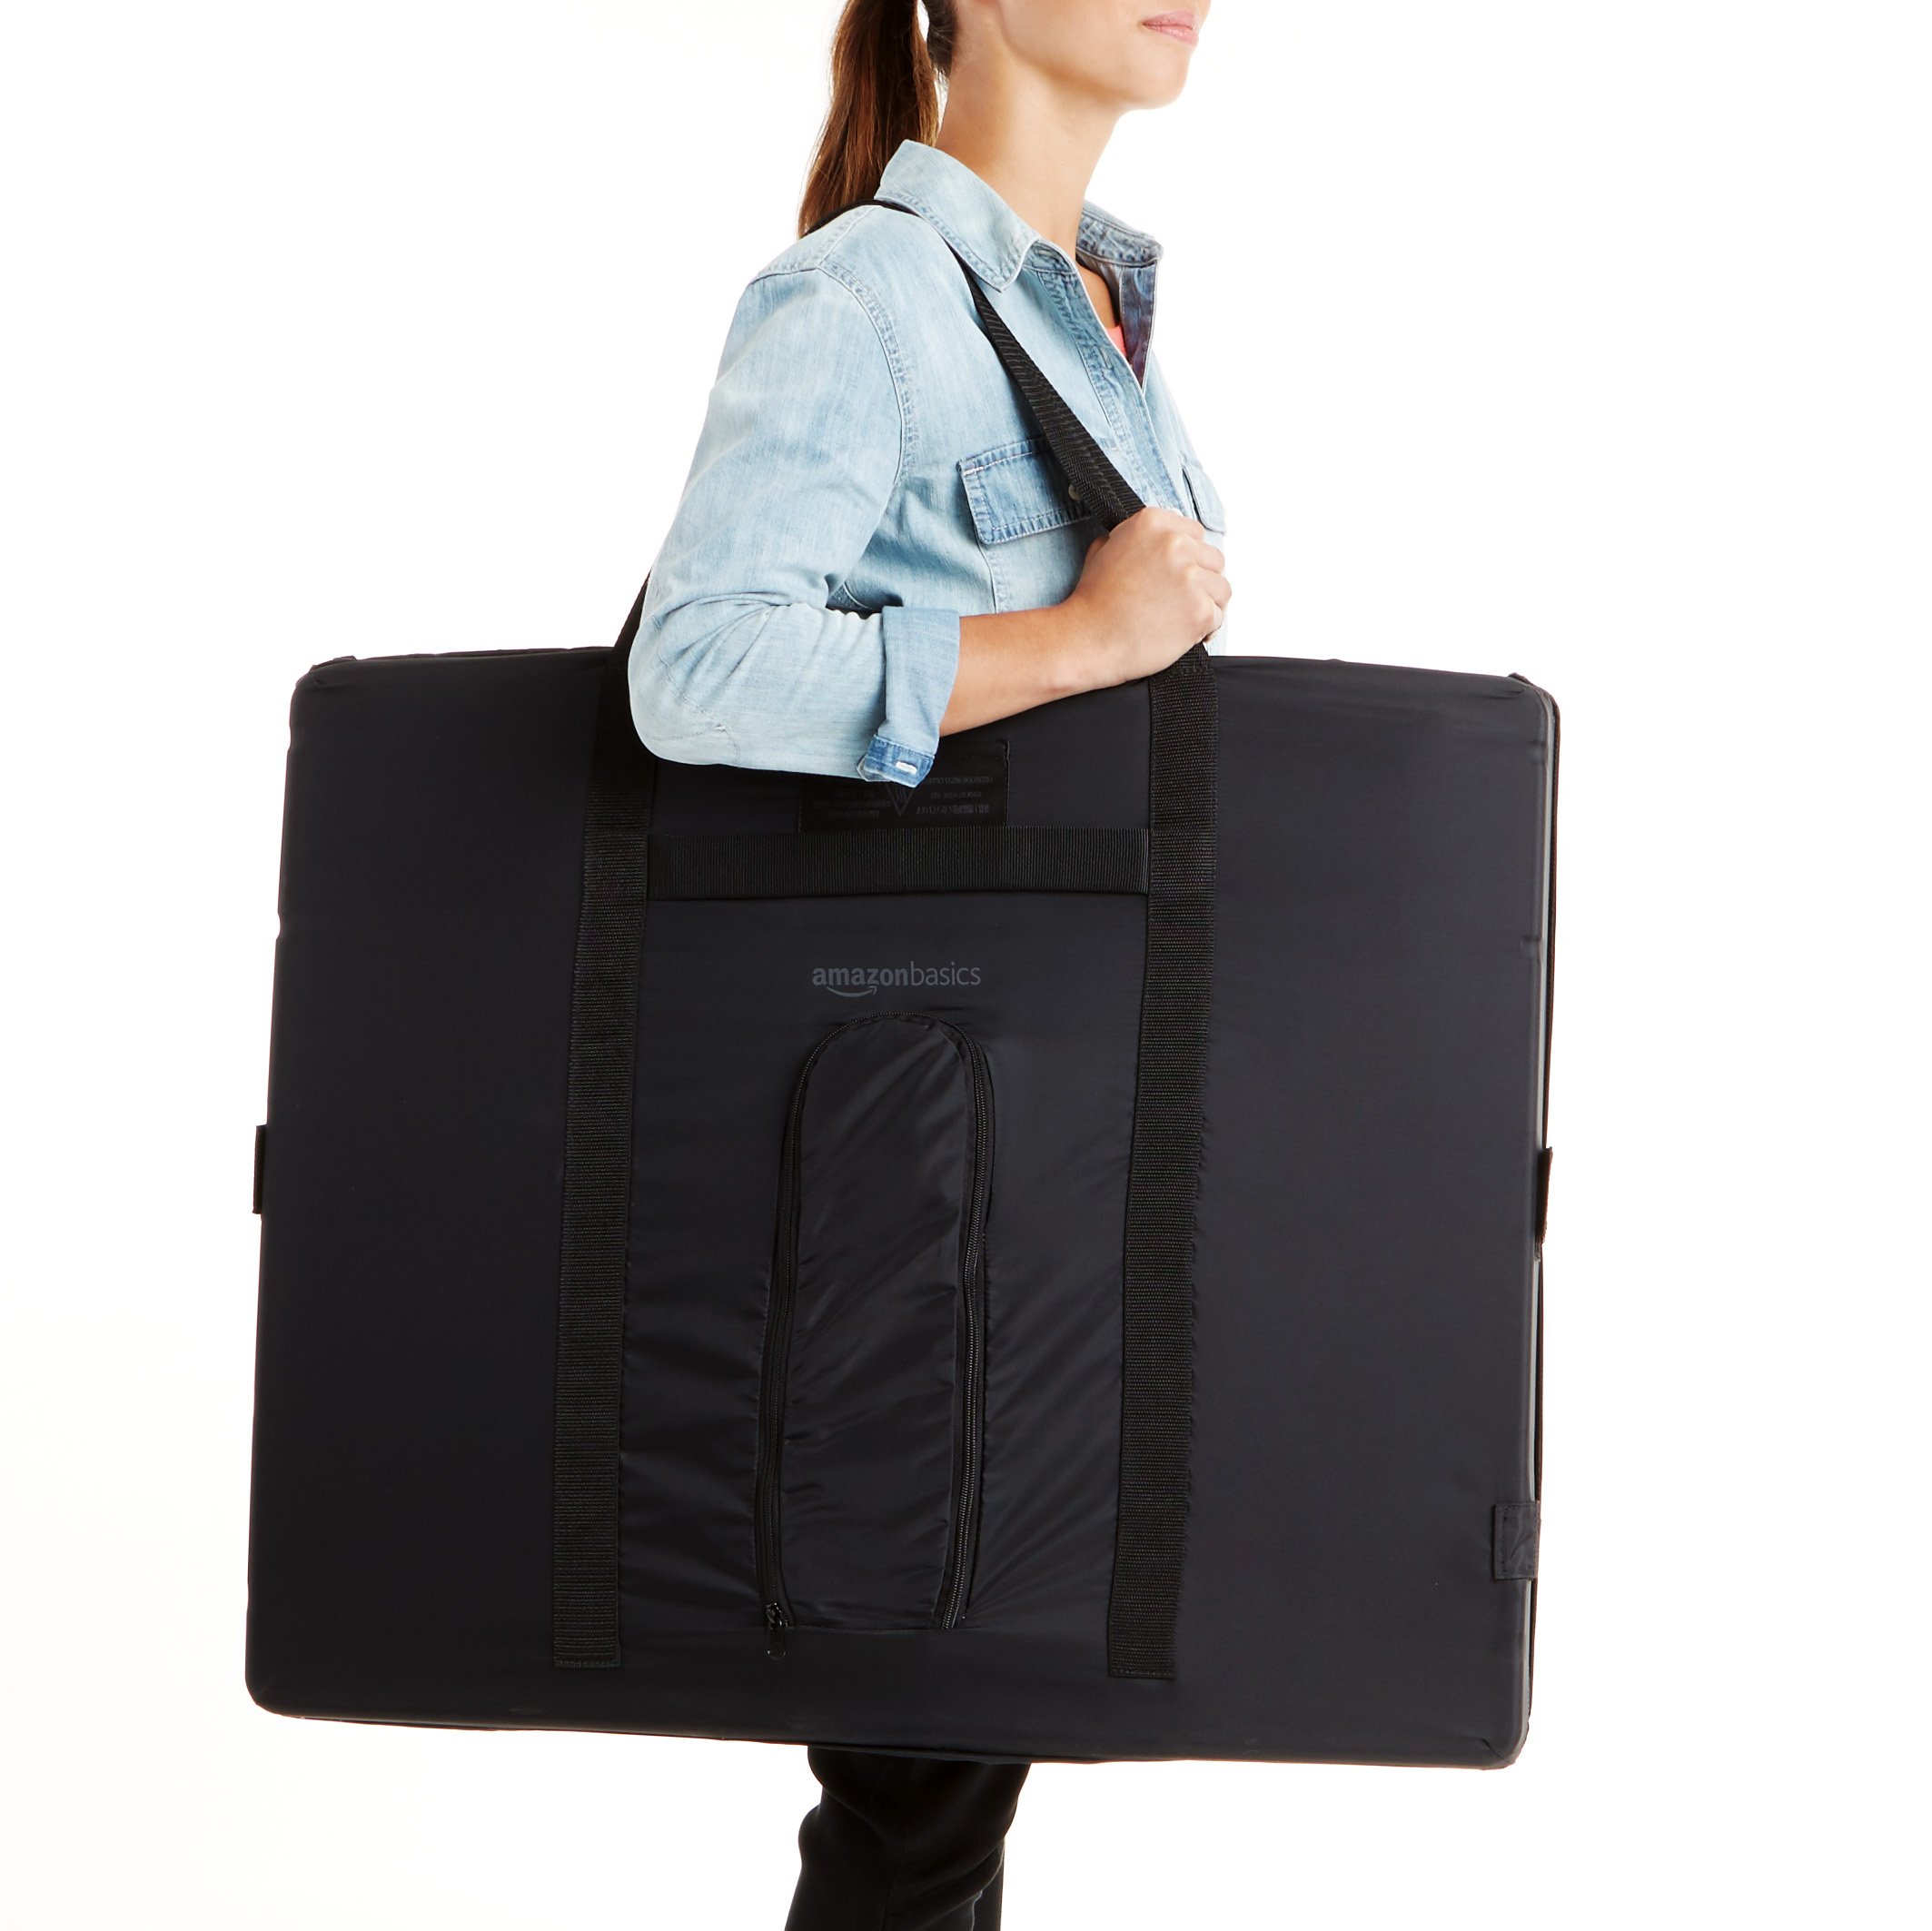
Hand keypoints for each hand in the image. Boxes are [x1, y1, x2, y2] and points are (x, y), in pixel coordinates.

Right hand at [1055, 508, 1229, 691]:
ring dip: (1207, 603)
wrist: (1088, 639)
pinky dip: (1205, 628)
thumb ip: (1133, 538)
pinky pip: (1219, 616)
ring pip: (1221, 588)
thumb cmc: (1093, 602)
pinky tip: (1182, 633)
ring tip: (1182, 617)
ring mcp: (1190, 577)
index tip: (1177, 574)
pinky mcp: (1200, 610)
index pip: (1194, 533)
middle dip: (1200, 580)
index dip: (1188, 557)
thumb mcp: (1103, 550)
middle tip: (1178, 601)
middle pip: (1213, 559)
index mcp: (1152, 522)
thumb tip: (1150, 541)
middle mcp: (1175, 544)